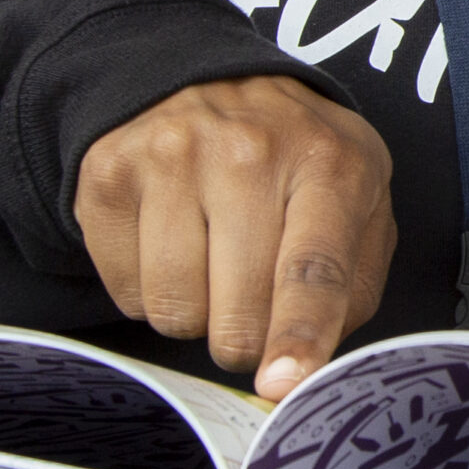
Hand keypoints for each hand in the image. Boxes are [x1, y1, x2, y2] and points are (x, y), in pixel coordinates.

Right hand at [75, 75, 396, 398]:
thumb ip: (352, 282)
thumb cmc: (297, 159)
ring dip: (196, 315)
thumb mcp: (358, 197)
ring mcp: (172, 159)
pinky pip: (126, 293)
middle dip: (247, 337)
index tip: (283, 383)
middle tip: (253, 301)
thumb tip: (309, 362)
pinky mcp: (110, 177)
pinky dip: (149, 291)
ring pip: (175, 311)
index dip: (299, 334)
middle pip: (238, 313)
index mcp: (329, 162)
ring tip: (214, 263)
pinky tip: (172, 243)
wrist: (210, 85)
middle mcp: (249, 152)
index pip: (313, 266)